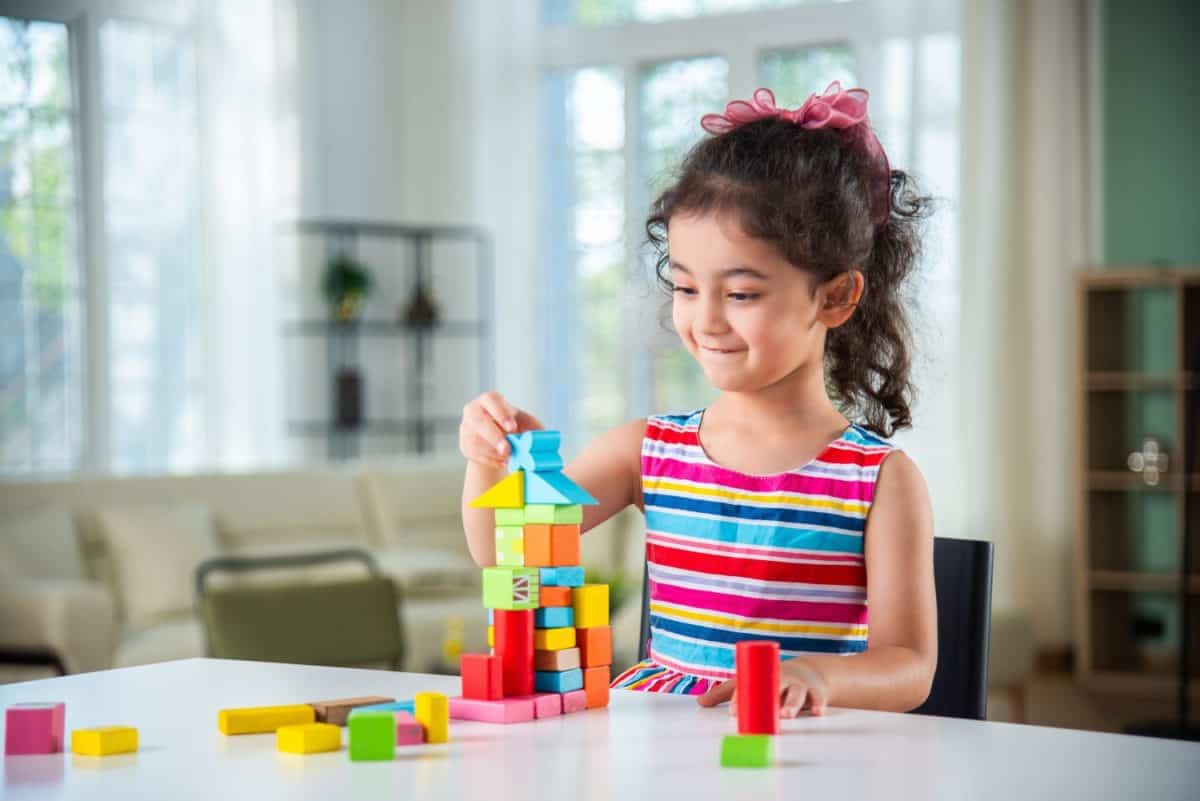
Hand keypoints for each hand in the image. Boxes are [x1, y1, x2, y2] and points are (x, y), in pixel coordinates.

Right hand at [459, 391, 544, 468]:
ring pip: (477, 442)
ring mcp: (466, 429)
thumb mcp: (524, 422)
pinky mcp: (465, 446)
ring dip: (495, 452)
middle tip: (508, 450)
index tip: (513, 427)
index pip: (491, 400)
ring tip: (510, 457)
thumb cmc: (511, 425)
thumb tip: (546, 437)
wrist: (495, 438)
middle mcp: (473, 412)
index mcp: (489, 400)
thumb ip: (534, 426)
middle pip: (479, 422)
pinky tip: (502, 461)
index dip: (501, 413)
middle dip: (494, 437)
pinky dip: (492, 461)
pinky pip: (477, 456)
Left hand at [696, 657, 829, 717]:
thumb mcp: (748, 683)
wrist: (806, 671)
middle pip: (773, 687)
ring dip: (791, 704)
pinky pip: (817, 698)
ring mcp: (799, 684)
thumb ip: (724, 694)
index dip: (740, 698)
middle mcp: (781, 678)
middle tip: (755, 709)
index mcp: (762, 674)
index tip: (732, 710)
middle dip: (767, 699)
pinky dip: (818, 704)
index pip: (750, 685)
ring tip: (786, 715)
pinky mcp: (815, 692)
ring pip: (796, 694)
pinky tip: (818, 712)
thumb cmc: (770, 680)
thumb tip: (699, 702)